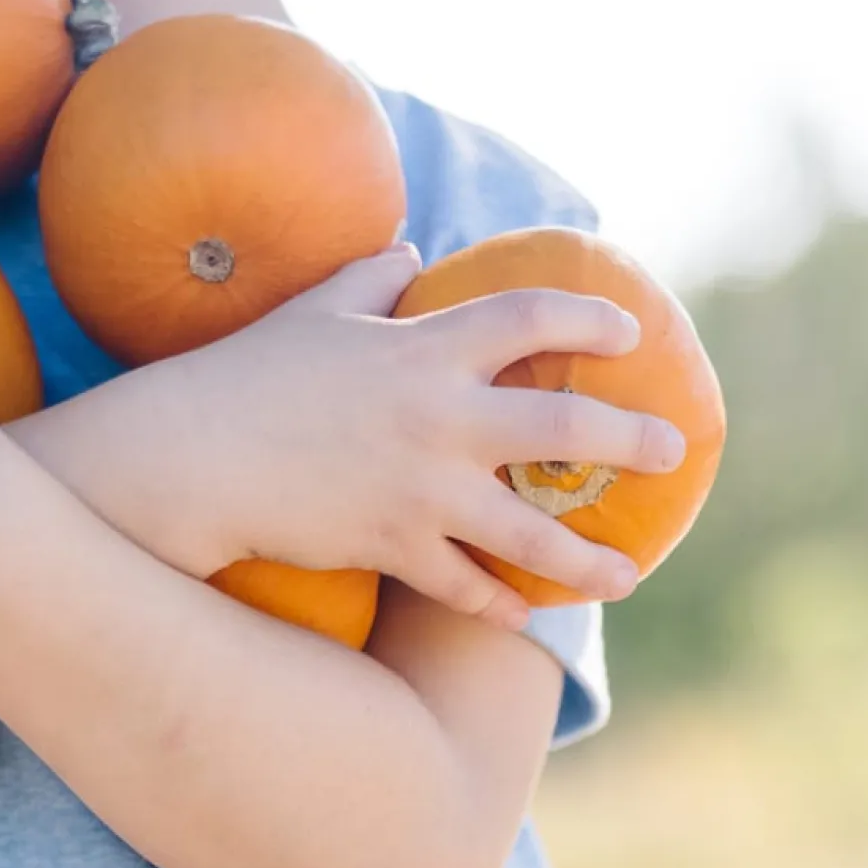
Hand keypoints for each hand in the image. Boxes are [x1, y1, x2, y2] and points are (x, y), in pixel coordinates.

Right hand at [145, 244, 687, 627]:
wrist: (195, 457)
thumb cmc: (249, 375)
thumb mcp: (315, 307)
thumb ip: (374, 276)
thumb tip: (413, 251)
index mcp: (427, 346)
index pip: (533, 316)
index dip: (590, 315)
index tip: (628, 330)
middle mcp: (442, 418)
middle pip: (564, 426)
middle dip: (630, 438)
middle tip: (671, 450)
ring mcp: (423, 490)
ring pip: (529, 532)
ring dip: (587, 560)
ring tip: (628, 575)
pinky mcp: (393, 546)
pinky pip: (463, 586)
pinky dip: (496, 604)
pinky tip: (523, 617)